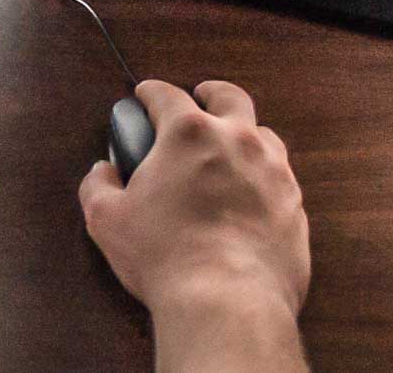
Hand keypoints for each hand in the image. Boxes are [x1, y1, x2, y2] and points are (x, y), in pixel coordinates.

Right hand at [80, 80, 310, 371]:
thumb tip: (103, 173)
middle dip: (212, 94)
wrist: (228, 299)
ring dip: (244, 134)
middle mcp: (238, 141)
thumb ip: (99, 187)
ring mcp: (274, 172)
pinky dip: (262, 177)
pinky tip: (248, 196)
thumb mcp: (107, 220)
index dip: (150, 92)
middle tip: (200, 100)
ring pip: (264, 135)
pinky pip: (280, 178)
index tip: (144, 95)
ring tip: (228, 150)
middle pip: (230, 98)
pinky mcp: (294, 205)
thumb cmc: (166, 257)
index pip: (167, 95)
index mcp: (190, 134)